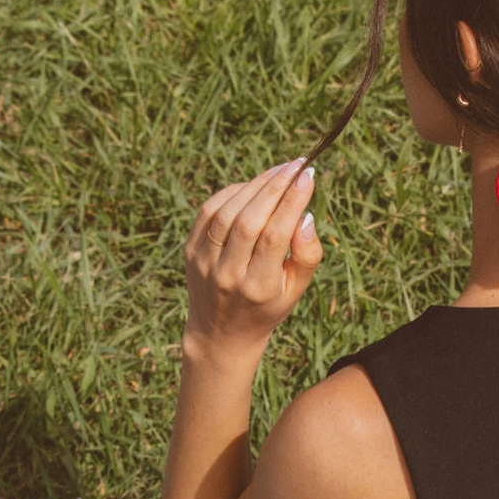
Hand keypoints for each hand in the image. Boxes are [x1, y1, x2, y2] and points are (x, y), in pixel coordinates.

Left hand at [183, 160, 322, 362]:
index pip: (275, 236)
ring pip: (227, 211)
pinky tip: (252, 187)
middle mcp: (227, 275)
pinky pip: (209, 211)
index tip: (308, 176)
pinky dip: (232, 193)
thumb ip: (307, 255)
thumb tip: (306, 216)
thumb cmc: (267, 306)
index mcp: (258, 288)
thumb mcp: (295, 291)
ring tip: (279, 172)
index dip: (292, 201)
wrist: (221, 333)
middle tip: (296, 165)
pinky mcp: (190, 251)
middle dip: (275, 186)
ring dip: (254, 185)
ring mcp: (204, 263)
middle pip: (250, 220)